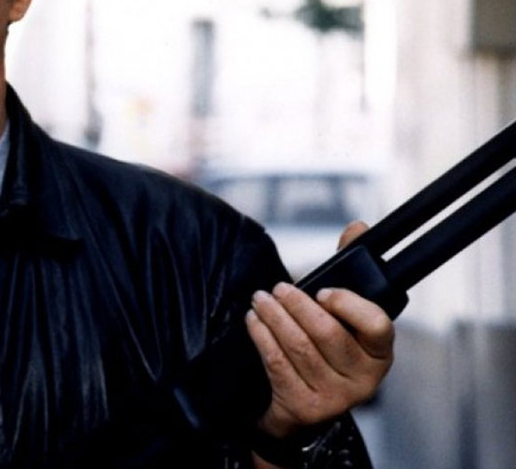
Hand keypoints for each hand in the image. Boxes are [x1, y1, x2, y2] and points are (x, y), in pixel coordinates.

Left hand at [245, 221, 394, 441]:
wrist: (304, 405)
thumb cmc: (327, 351)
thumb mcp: (343, 316)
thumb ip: (349, 271)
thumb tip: (356, 227)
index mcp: (379, 352)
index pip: (377, 324)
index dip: (348, 305)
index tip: (322, 290)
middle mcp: (364, 378)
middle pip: (328, 334)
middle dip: (297, 305)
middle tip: (278, 288)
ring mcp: (335, 396)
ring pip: (299, 348)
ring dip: (274, 318)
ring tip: (260, 300)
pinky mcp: (305, 407)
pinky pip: (278, 364)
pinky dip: (262, 338)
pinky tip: (253, 322)